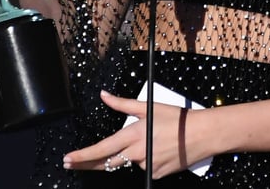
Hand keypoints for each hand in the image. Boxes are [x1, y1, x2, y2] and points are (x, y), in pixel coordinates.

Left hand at [62, 90, 200, 178]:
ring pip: (128, 162)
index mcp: (133, 135)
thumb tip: (104, 95)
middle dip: (86, 164)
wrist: (202, 135)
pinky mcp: (155, 175)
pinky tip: (158, 149)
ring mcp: (146, 166)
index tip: (68, 158)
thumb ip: (122, 103)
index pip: (102, 149)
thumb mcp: (148, 107)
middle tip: (72, 164)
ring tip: (150, 140)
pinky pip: (143, 167)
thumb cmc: (176, 118)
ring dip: (128, 155)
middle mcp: (137, 154)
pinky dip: (145, 159)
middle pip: (106, 163)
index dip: (83, 156)